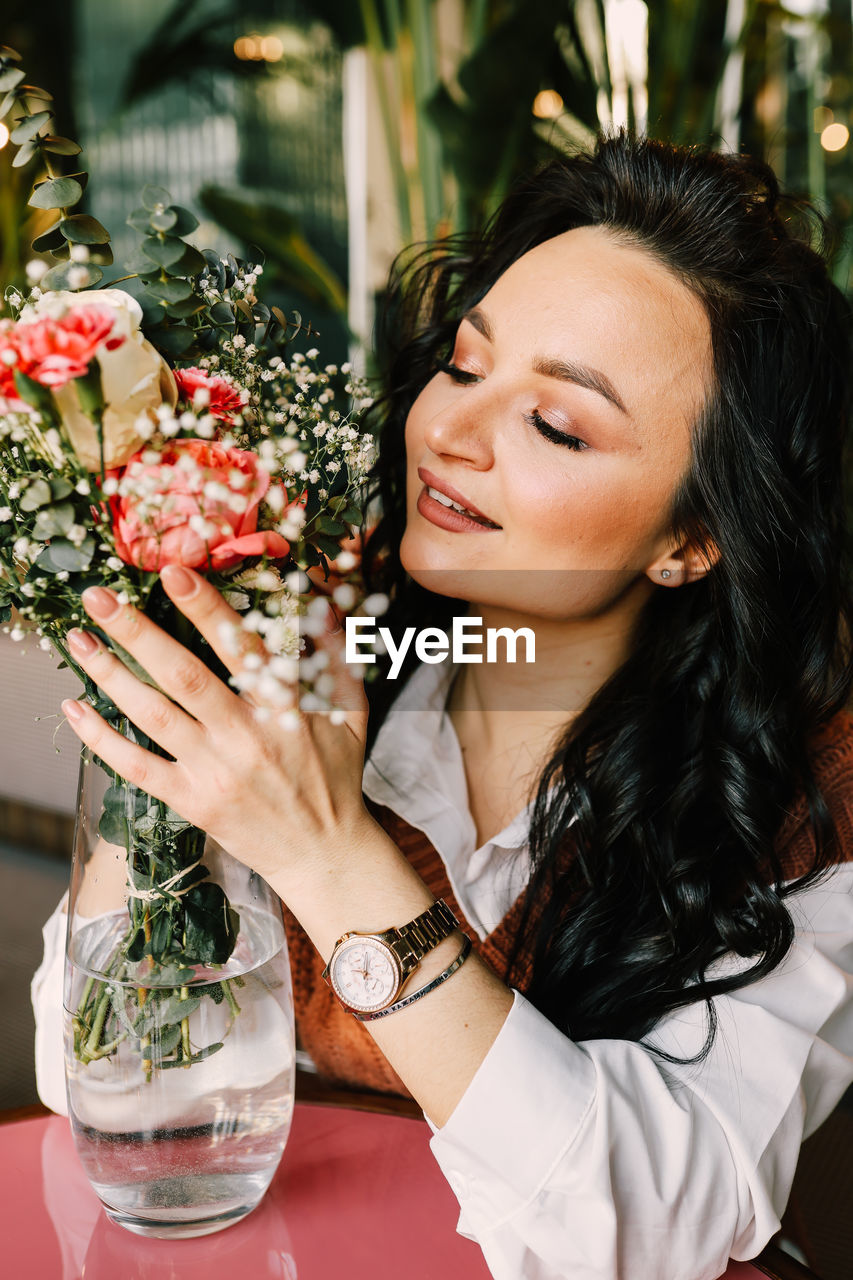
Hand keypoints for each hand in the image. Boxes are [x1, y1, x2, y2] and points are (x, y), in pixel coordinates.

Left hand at [61, 564, 375, 888]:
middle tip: (99, 597)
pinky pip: (139, 767)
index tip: (174, 573)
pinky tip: (74, 709)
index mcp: (286, 709)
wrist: (323, 851)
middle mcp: (247, 737)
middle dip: (137, 632)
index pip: (241, 648)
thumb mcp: (350, 710)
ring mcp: (216, 771)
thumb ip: (335, 655)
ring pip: (153, 716)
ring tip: (78, 640)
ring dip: (110, 675)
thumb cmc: (335, 774)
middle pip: (184, 676)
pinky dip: (103, 739)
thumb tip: (320, 603)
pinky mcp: (194, 801)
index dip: (206, 608)